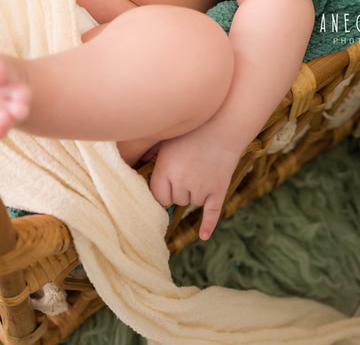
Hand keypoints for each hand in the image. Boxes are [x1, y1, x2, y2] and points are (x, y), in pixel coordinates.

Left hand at [148, 125, 242, 239]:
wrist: (224, 122)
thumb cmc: (192, 128)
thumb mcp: (167, 138)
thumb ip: (150, 152)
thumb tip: (135, 162)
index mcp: (165, 169)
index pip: (158, 196)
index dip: (162, 190)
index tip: (167, 183)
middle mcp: (181, 182)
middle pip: (176, 200)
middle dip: (180, 189)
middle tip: (189, 168)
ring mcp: (201, 187)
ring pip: (193, 202)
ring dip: (195, 192)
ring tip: (202, 169)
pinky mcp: (218, 190)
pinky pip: (211, 213)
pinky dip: (207, 225)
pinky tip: (203, 236)